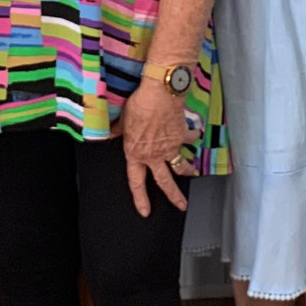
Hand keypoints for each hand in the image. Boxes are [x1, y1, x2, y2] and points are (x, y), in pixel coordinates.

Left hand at [121, 80, 190, 217]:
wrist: (160, 94)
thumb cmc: (139, 105)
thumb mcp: (123, 119)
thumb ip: (118, 130)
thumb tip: (110, 133)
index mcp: (136, 153)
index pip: (136, 181)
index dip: (140, 198)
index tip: (145, 211)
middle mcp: (154, 155)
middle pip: (165, 181)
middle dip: (174, 196)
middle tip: (181, 206)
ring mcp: (171, 146)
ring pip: (181, 164)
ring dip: (187, 169)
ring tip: (191, 172)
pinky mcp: (182, 135)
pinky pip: (189, 138)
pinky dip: (192, 136)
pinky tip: (195, 133)